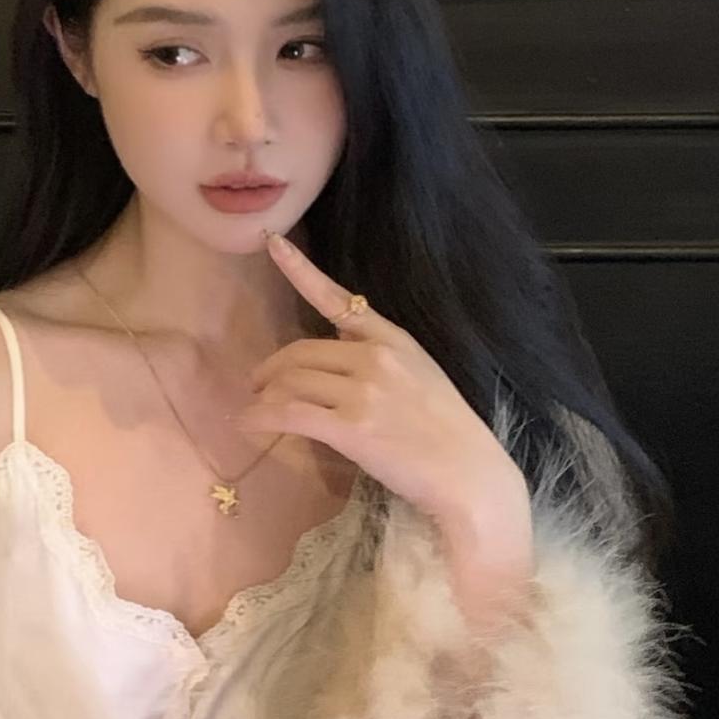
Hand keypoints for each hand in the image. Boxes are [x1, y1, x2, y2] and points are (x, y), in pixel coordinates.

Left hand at [237, 233, 533, 629]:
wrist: (470, 475)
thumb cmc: (448, 434)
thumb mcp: (420, 377)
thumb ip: (380, 360)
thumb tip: (336, 358)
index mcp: (394, 340)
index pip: (338, 299)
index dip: (300, 269)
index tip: (274, 244)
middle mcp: (376, 357)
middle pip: (300, 352)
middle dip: (271, 369)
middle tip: (258, 386)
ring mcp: (363, 392)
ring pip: (291, 382)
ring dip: (264, 397)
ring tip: (256, 410)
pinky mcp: (351, 428)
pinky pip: (290, 413)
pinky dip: (261, 418)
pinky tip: (248, 424)